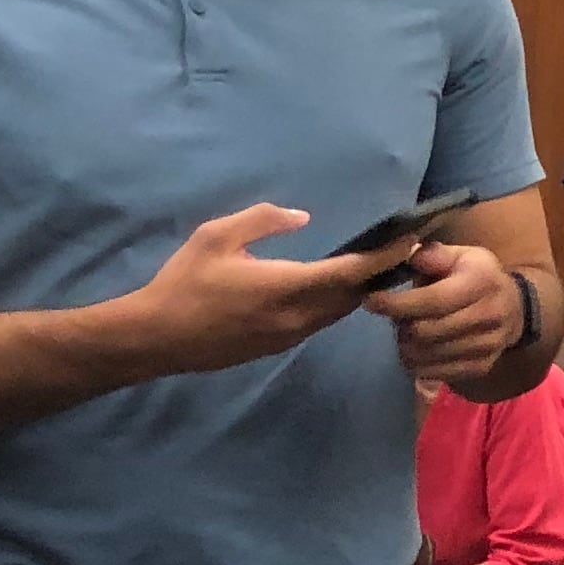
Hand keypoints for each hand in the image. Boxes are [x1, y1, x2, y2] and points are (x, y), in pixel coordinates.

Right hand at [115, 205, 399, 377]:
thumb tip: (303, 217)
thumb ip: (263, 220)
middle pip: (352, 296)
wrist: (154, 338)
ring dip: (356, 292)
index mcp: (286, 287)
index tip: (410, 240)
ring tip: (373, 267)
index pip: (350, 273)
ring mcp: (286, 337)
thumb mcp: (216, 236)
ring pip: (336, 314)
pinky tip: (332, 289)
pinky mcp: (275, 347)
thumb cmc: (183, 282)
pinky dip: (333, 305)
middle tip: (399, 250)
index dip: (384, 257)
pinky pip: (317, 324)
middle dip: (378, 274)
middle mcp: (295, 317)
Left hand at [360, 241, 525, 383]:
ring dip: (407, 345)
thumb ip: (433, 255)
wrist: (515, 308)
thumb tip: (409, 254)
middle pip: (425, 331)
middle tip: (396, 317)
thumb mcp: (461, 256)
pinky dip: (418, 363)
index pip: (432, 300)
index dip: (397, 304)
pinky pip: (436, 373)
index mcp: (481, 282)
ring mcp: (487, 345)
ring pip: (427, 355)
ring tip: (407, 332)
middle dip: (402, 325)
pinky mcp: (481, 367)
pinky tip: (418, 349)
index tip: (370, 301)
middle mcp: (489, 315)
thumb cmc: (477, 277)